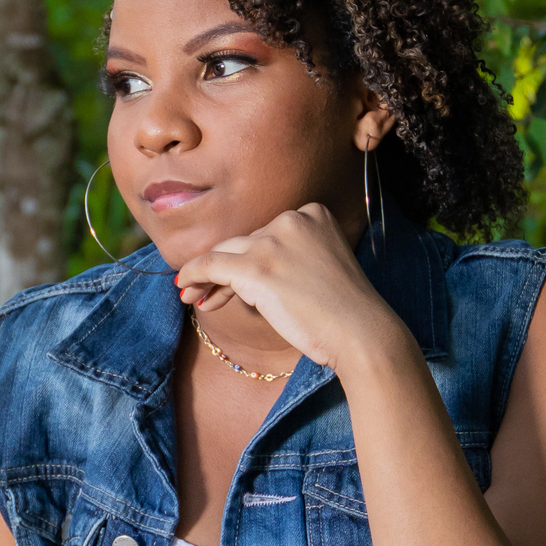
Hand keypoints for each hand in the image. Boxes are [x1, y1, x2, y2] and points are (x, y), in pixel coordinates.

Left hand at [175, 203, 397, 371]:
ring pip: (226, 253)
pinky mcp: (257, 266)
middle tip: (204, 294)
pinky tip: (184, 287)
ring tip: (194, 297)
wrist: (360, 332)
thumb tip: (235, 274)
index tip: (235, 284)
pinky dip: (194, 274)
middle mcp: (293, 219)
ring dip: (206, 276)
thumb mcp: (319, 269)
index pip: (266, 233)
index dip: (246, 259)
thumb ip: (286, 260)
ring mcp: (274, 241)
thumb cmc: (342, 312)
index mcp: (314, 214)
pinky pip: (211, 264)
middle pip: (245, 242)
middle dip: (224, 270)